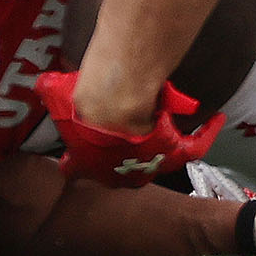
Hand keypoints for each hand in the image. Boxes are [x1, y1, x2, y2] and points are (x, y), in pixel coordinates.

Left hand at [37, 69, 221, 185]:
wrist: (114, 101)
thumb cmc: (82, 100)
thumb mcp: (57, 94)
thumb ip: (50, 92)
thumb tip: (42, 83)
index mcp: (85, 163)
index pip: (78, 170)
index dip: (78, 165)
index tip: (74, 160)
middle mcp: (117, 172)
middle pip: (121, 171)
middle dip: (123, 159)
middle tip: (128, 140)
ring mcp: (145, 166)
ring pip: (155, 163)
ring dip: (158, 151)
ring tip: (165, 133)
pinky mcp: (171, 154)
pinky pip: (193, 147)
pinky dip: (204, 134)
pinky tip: (212, 119)